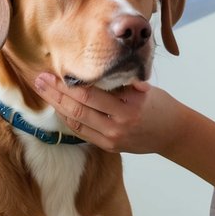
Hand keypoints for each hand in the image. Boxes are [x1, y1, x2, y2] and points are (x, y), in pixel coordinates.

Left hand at [32, 74, 172, 154]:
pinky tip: (59, 108)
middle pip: (78, 108)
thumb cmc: (159, 104)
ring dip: (57, 106)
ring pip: (77, 122)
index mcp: (129, 104)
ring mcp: (113, 137)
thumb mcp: (144, 88)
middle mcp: (120, 123)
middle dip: (55, 94)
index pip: (90, 94)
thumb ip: (120, 82)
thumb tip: (92, 69)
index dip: (67, 84)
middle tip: (39, 80)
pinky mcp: (110, 146)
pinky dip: (69, 120)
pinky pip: (83, 133)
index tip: (52, 72)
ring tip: (43, 92)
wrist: (174, 133)